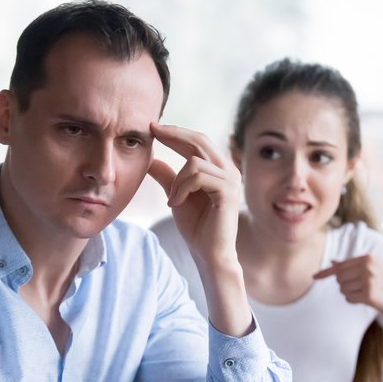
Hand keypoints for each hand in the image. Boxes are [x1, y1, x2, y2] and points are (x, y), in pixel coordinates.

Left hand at [148, 123, 242, 269]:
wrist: (209, 254)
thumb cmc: (197, 228)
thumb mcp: (176, 196)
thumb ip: (168, 177)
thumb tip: (151, 159)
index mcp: (218, 169)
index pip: (197, 142)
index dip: (176, 133)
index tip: (154, 127)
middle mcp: (228, 170)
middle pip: (200, 141)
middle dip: (174, 135)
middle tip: (153, 131)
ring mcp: (231, 180)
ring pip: (194, 162)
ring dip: (176, 181)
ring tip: (172, 200)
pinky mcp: (228, 192)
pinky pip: (198, 177)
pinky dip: (182, 189)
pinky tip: (176, 203)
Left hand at [313, 254, 382, 319]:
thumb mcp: (374, 269)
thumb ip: (352, 265)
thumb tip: (332, 262)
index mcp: (368, 257)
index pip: (340, 265)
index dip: (325, 272)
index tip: (314, 276)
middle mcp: (367, 266)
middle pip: (339, 278)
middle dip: (345, 285)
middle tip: (360, 288)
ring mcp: (368, 280)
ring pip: (343, 289)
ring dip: (350, 293)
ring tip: (366, 293)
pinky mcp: (369, 295)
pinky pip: (349, 298)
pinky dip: (354, 301)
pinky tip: (367, 300)